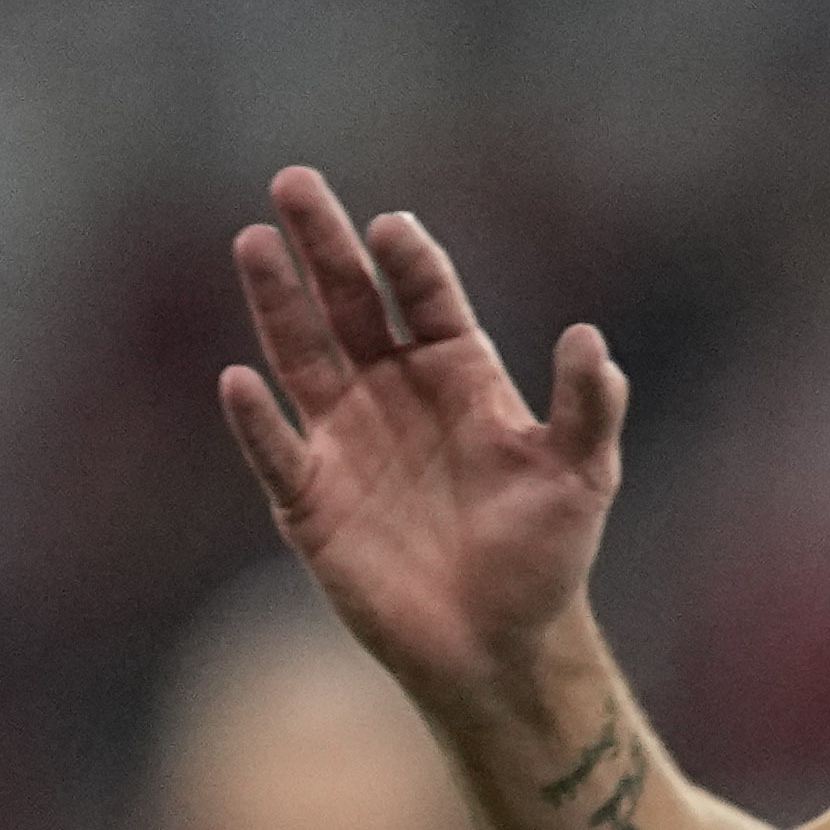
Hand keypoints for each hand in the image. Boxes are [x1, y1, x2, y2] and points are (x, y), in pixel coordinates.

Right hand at [219, 166, 628, 751]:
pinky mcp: (311, 499)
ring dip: (277, 301)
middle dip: (324, 244)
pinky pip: (276, 449)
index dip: (410, 263)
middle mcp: (393, 391)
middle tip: (295, 183)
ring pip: (302, 353)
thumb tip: (591, 341)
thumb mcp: (580, 477)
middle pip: (350, 302)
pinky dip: (257, 419)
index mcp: (457, 374)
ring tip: (254, 242)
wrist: (499, 646)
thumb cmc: (545, 558)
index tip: (393, 230)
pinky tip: (238, 380)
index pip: (426, 298)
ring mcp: (346, 440)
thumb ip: (587, 409)